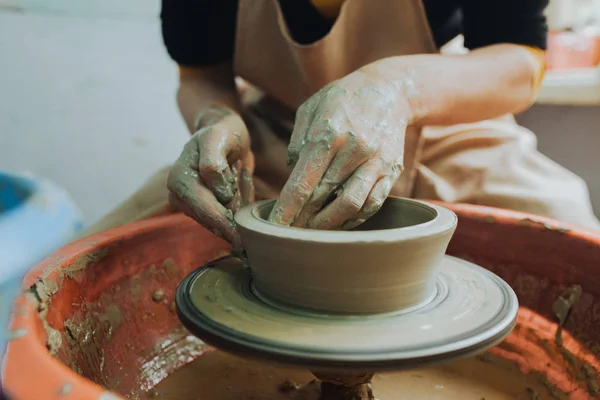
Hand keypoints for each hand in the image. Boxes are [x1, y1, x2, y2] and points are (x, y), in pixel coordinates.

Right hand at [168, 107, 253, 245]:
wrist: (226, 134)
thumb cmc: (222, 133)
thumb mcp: (217, 138)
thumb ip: (213, 161)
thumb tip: (217, 190)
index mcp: (179, 179)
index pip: (203, 209)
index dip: (223, 222)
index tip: (240, 235)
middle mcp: (180, 195)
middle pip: (211, 220)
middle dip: (233, 215)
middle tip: (244, 189)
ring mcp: (191, 204)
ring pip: (220, 222)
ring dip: (238, 207)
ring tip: (240, 176)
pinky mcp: (204, 209)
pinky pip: (226, 219)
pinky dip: (239, 207)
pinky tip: (240, 185)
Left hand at [268, 67, 410, 229]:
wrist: (391, 91)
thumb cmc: (343, 99)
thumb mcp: (311, 108)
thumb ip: (297, 141)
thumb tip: (291, 173)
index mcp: (328, 133)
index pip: (304, 181)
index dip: (288, 208)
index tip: (275, 226)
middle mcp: (354, 149)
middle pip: (324, 197)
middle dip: (303, 219)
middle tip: (289, 232)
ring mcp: (375, 161)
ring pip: (351, 206)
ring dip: (329, 224)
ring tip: (312, 232)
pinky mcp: (391, 171)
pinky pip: (372, 204)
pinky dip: (354, 219)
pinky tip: (339, 223)